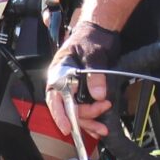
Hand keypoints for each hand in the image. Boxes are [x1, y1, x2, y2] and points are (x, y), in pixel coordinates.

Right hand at [47, 22, 120, 143]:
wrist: (99, 31)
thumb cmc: (90, 37)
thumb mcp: (93, 53)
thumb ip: (94, 73)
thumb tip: (98, 94)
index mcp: (59, 72)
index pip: (55, 97)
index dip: (60, 114)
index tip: (68, 126)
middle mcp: (63, 83)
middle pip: (68, 108)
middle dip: (85, 114)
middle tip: (103, 107)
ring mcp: (73, 89)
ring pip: (76, 113)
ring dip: (89, 122)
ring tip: (103, 128)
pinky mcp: (84, 92)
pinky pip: (84, 110)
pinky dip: (92, 120)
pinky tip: (100, 127)